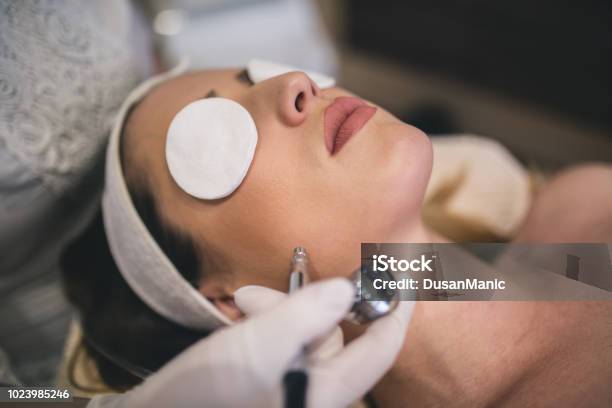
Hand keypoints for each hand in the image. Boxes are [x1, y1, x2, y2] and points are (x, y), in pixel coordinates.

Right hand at [87, 278, 413, 407]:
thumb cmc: (209, 393)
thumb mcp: (262, 346)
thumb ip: (309, 314)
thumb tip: (347, 289)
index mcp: (328, 393)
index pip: (380, 349)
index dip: (395, 311)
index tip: (402, 275)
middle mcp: (317, 393)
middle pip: (334, 335)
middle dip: (307, 303)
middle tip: (269, 288)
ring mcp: (294, 389)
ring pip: (305, 335)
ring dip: (280, 309)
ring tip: (243, 301)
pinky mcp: (270, 384)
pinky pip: (283, 344)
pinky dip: (267, 324)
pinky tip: (240, 314)